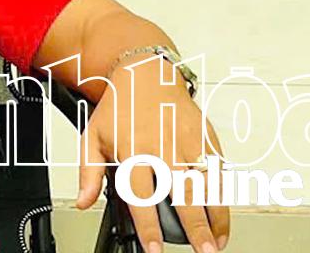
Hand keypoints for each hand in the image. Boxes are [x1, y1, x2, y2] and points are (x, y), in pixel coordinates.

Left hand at [77, 62, 229, 252]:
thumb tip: (84, 202)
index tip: (156, 249)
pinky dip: (225, 197)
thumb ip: (89, 173)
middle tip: (203, 252)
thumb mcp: (93, 137)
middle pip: (183, 194)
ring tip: (217, 243)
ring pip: (209, 186)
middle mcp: (163, 148)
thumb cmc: (120, 108)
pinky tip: (224, 217)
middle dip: (196, 228)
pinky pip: (220, 173)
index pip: (142, 196)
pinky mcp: (207, 139)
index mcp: (133, 150)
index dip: (149, 227)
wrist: (146, 74)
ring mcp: (189, 143)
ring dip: (217, 218)